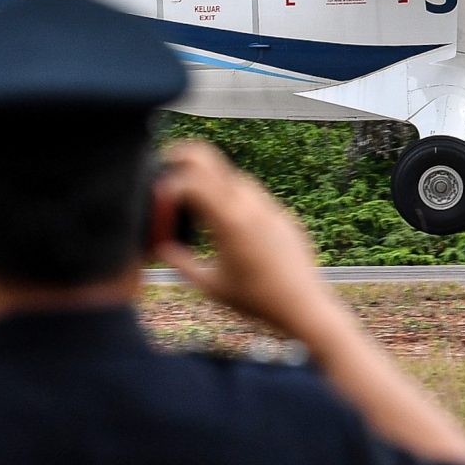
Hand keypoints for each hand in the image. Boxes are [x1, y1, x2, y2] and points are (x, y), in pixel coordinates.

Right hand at [152, 141, 342, 341]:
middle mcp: (250, 206)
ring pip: (237, 176)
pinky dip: (237, 196)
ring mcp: (270, 208)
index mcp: (228, 221)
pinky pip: (256, 196)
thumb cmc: (257, 301)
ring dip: (215, 178)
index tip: (159, 192)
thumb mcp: (211, 286)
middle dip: (187, 157)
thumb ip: (182, 263)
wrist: (304, 307)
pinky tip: (231, 217)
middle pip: (214, 163)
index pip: (193, 180)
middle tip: (170, 159)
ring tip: (199, 193)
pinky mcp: (284, 217)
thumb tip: (162, 249)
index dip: (171, 181)